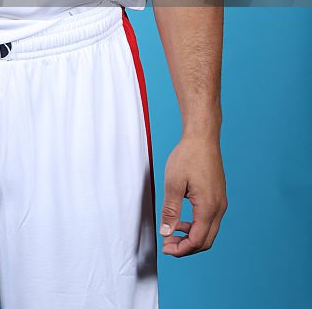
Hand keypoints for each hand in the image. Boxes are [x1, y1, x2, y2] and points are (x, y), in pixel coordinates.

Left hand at [159, 133, 226, 255]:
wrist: (203, 138)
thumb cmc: (188, 156)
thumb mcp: (173, 183)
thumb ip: (171, 210)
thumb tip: (166, 232)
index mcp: (208, 207)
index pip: (197, 241)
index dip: (181, 249)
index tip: (165, 248)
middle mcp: (219, 208)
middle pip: (205, 241)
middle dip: (186, 247)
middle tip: (167, 244)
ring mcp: (221, 203)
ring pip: (209, 232)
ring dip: (191, 237)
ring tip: (172, 233)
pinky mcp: (218, 197)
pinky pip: (210, 221)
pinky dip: (196, 227)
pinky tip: (182, 221)